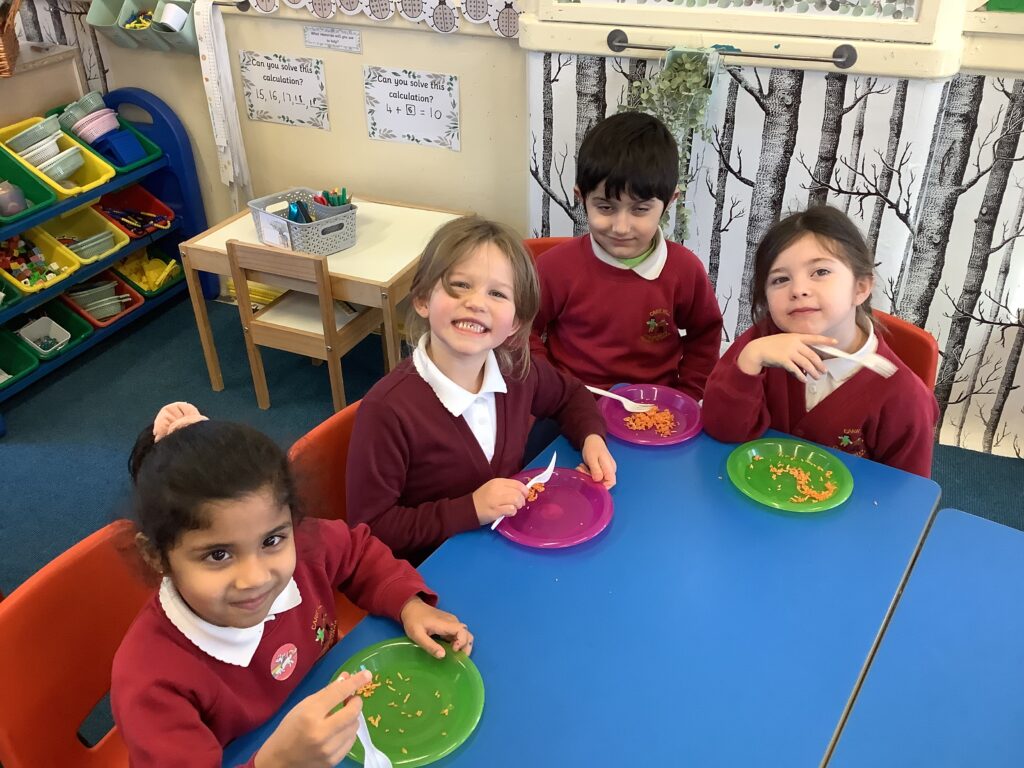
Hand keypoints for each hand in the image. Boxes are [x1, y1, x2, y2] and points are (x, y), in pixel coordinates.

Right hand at [254, 669, 369, 767]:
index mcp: (310, 715)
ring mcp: (328, 750)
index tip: (367, 675)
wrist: (279, 761)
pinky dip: (348, 732)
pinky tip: (337, 731)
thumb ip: (327, 693)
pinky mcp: (333, 761)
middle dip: (355, 702)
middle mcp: (321, 733)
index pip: (338, 694)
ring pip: (355, 726)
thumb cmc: (289, 729)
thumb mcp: (303, 706)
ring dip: (351, 718)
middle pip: (353, 712)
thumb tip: (347, 678)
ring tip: (340, 717)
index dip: (355, 682)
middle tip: (350, 699)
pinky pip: (351, 741)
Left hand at [400, 597, 473, 657]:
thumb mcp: (417, 635)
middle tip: (457, 659)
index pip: (462, 631)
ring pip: (465, 634)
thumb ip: (429, 645)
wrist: (412, 607)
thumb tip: (442, 655)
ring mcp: (452, 622)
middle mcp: (452, 621)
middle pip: (467, 634)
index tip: (453, 651)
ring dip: (463, 646)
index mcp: (445, 623)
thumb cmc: (413, 620)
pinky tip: (450, 650)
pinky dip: (458, 643)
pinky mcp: (449, 625)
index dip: (462, 642)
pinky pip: (459, 634)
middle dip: (465, 647)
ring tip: (454, 656)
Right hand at [472, 477, 526, 524]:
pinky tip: (507, 513)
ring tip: (513, 508)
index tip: (524, 495)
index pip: (517, 484)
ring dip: (517, 506)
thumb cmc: (483, 498)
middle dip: (522, 500)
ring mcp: (496, 499)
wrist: (469, 508)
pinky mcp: (495, 510)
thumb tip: (522, 492)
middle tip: (518, 504)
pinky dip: (512, 512)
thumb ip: (507, 488)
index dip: (524, 490)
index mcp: (498, 482)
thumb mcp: (494, 488)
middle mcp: (497, 489)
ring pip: (516, 501)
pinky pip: (511, 510)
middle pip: (518, 493)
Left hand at [578, 434, 615, 488]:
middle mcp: (609, 470)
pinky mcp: (599, 469)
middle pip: (602, 481)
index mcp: (610, 468)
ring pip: (596, 479)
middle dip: (590, 479)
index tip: (591, 484)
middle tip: (580, 471)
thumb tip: (597, 480)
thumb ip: (596, 469)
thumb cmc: (593, 447)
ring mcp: (605, 470)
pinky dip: (587, 473)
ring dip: (586, 475)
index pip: (611, 482)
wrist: (592, 440)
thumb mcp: (592, 458)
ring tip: (580, 467)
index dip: (602, 486)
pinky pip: (594, 475)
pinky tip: (582, 466)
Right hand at [736, 333, 836, 382]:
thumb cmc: (770, 347)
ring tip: (817, 377)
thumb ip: (796, 348)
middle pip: (812, 355)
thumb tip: (807, 361)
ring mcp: (789, 351)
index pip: (814, 338)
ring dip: (813, 372)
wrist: (756, 350)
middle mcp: (794, 343)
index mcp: (795, 337)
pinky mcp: (783, 360)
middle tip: (824, 371)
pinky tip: (804, 380)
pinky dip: (801, 376)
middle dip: (820, 364)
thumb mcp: (784, 342)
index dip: (825, 340)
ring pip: (806, 363)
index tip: (835, 341)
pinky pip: (796, 369)